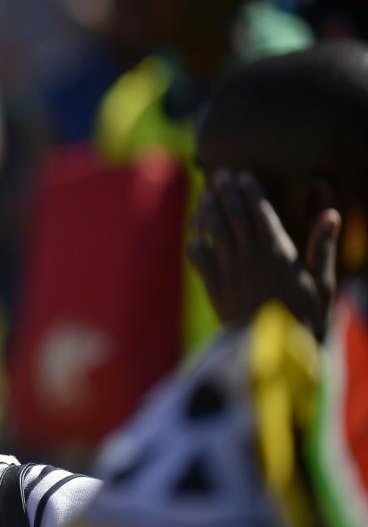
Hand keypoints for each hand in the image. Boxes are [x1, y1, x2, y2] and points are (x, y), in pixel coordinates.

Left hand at [188, 170, 340, 340]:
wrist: (275, 351)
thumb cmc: (305, 317)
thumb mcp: (322, 282)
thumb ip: (323, 247)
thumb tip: (332, 213)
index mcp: (278, 253)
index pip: (260, 214)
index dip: (250, 192)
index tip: (243, 175)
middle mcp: (251, 258)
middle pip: (233, 217)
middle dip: (225, 193)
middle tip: (218, 176)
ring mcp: (230, 272)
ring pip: (215, 233)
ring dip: (208, 212)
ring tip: (205, 196)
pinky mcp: (215, 289)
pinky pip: (200, 260)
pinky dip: (196, 245)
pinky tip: (195, 236)